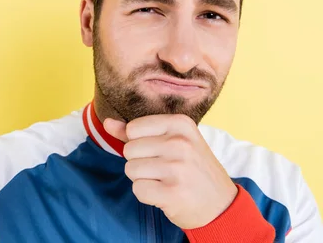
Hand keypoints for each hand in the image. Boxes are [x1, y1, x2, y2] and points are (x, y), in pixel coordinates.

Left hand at [104, 114, 237, 228]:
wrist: (221, 204)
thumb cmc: (192, 168)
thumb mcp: (171, 142)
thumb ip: (136, 131)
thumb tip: (107, 123)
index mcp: (180, 124)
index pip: (133, 128)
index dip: (139, 143)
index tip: (160, 151)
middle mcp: (180, 143)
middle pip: (129, 150)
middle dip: (140, 162)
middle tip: (164, 169)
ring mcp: (177, 168)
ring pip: (130, 169)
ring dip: (143, 179)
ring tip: (165, 181)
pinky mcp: (172, 193)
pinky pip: (137, 189)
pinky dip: (147, 195)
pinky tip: (165, 194)